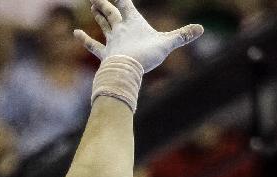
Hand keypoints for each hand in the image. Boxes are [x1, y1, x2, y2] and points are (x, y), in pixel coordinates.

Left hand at [75, 0, 202, 73]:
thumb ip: (183, 36)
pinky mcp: (103, 55)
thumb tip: (202, 29)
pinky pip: (92, 45)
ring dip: (98, 15)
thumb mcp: (167, 44)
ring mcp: (110, 41)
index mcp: (133, 21)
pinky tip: (75, 33)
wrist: (126, 70)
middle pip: (111, 11)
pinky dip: (84, 39)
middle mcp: (119, 28)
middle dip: (106, 2)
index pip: (127, 4)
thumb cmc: (146, 55)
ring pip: (103, 24)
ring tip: (93, 6)